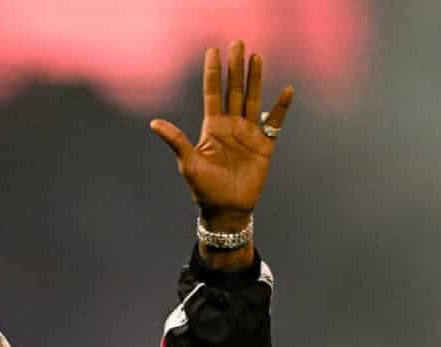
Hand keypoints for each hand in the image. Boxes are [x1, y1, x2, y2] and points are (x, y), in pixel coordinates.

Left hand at [149, 41, 294, 229]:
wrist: (226, 210)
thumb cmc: (203, 189)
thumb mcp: (188, 163)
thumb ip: (175, 141)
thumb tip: (154, 123)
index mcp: (212, 127)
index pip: (212, 93)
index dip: (213, 72)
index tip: (213, 51)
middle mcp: (231, 125)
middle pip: (234, 90)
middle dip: (235, 67)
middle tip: (238, 43)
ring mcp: (248, 133)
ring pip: (253, 99)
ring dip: (255, 79)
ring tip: (256, 57)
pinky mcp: (265, 145)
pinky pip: (274, 122)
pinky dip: (281, 107)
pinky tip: (286, 90)